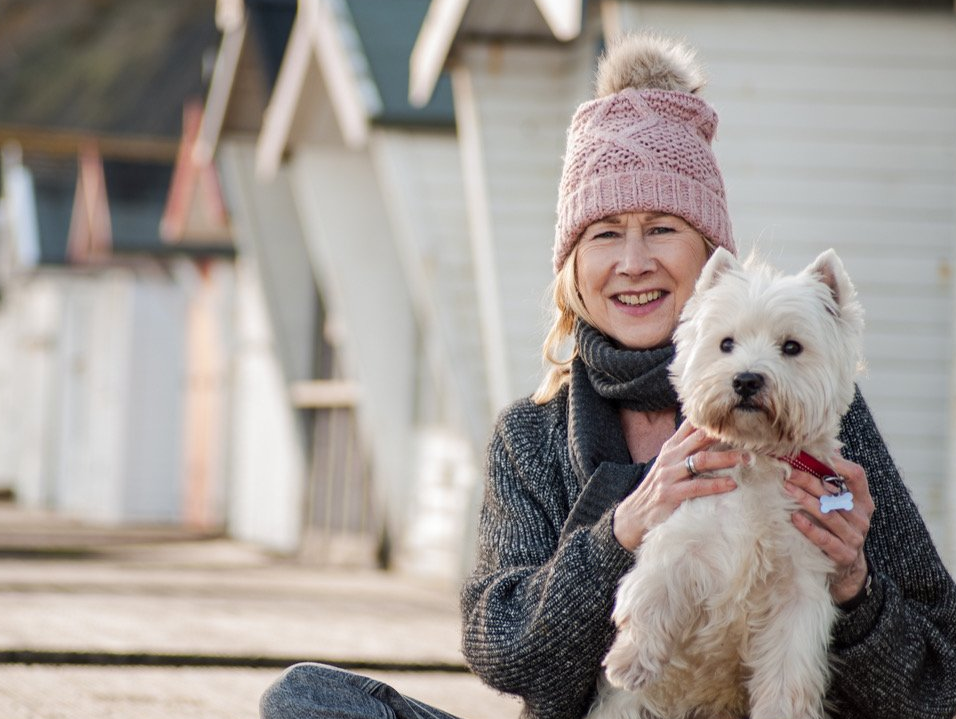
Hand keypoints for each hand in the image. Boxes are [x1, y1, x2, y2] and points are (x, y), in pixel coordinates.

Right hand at [612, 421, 744, 551]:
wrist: (634, 515)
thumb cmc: (658, 489)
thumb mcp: (669, 464)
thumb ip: (687, 451)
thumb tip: (712, 439)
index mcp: (671, 447)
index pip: (691, 425)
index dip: (712, 420)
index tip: (736, 417)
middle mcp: (670, 457)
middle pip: (700, 438)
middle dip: (725, 436)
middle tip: (750, 437)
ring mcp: (669, 475)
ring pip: (702, 460)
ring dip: (726, 458)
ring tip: (747, 459)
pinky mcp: (671, 494)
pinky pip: (697, 486)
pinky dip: (716, 484)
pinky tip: (732, 484)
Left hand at [784, 456, 873, 603]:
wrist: (848, 569)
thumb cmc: (838, 528)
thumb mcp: (841, 506)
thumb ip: (835, 481)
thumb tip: (826, 450)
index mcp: (863, 501)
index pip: (858, 476)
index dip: (840, 464)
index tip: (817, 455)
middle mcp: (862, 518)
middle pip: (836, 494)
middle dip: (810, 480)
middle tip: (789, 472)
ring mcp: (855, 537)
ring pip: (829, 514)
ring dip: (806, 500)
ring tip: (788, 489)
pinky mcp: (844, 554)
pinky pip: (825, 539)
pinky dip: (809, 527)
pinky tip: (794, 517)